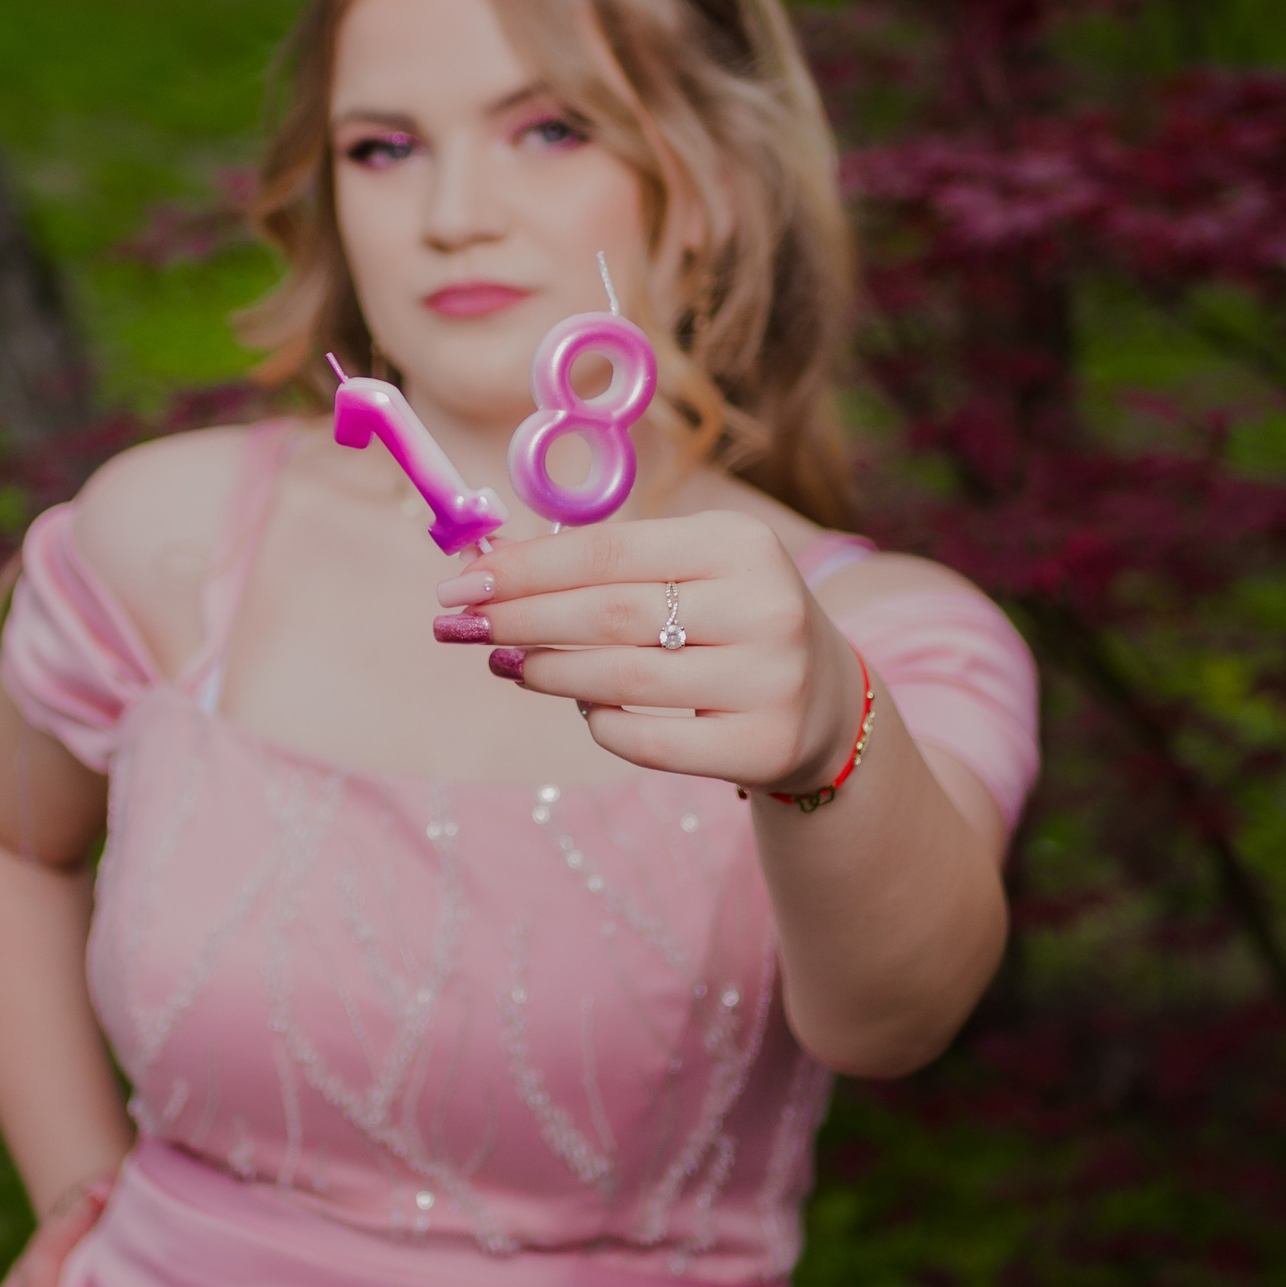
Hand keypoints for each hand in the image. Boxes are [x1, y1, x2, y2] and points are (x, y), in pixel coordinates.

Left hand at [437, 513, 863, 793]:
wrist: (826, 703)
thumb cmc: (727, 620)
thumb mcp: (688, 571)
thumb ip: (601, 565)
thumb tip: (486, 567)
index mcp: (740, 542)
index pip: (608, 552)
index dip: (526, 569)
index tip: (460, 584)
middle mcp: (763, 605)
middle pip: (609, 614)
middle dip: (522, 619)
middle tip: (462, 625)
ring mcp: (770, 680)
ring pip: (623, 679)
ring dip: (549, 673)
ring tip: (510, 664)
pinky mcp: (763, 745)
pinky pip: (649, 742)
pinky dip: (601, 726)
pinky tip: (582, 709)